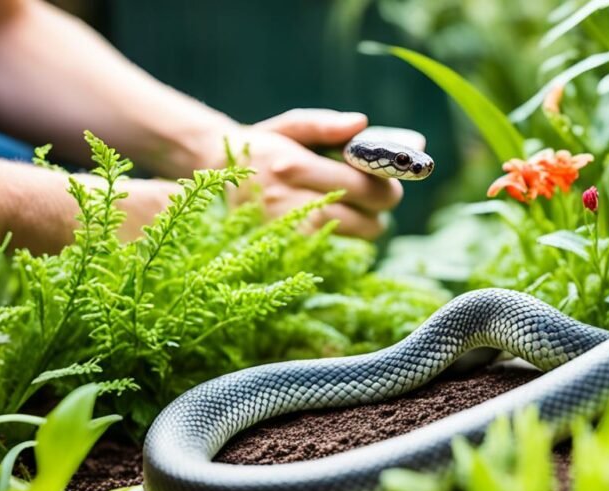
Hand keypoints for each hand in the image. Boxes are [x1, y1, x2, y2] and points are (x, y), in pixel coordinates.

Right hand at [208, 109, 406, 239]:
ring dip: (364, 226)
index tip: (390, 182)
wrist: (219, 174)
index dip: (388, 188)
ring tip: (356, 209)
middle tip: (378, 198)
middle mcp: (287, 201)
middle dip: (380, 210)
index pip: (364, 187)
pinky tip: (337, 223)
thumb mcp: (293, 126)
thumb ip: (328, 125)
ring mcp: (284, 232)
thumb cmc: (268, 145)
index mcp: (294, 165)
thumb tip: (362, 122)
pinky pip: (333, 251)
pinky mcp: (282, 250)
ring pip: (351, 239)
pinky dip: (344, 239)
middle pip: (365, 221)